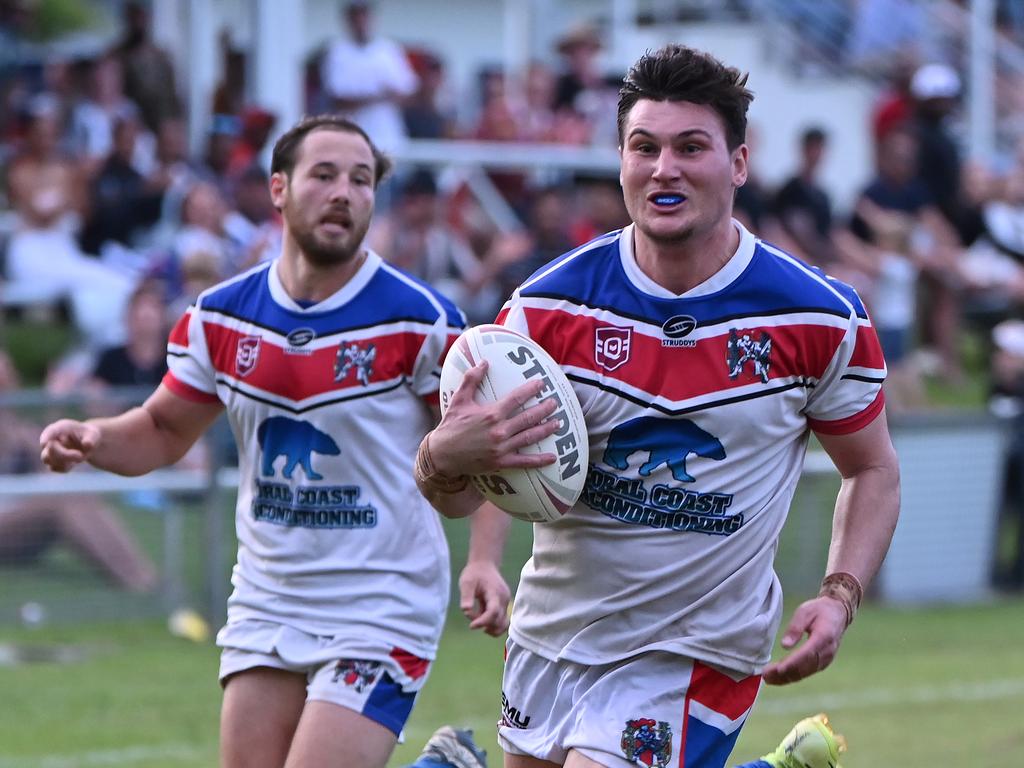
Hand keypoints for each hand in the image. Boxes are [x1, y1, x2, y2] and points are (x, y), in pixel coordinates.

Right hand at [39, 419, 99, 471]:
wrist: (88, 443)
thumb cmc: (89, 436)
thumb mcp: (94, 435)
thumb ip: (91, 439)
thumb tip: (87, 445)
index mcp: (62, 427)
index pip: (51, 431)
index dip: (46, 437)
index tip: (45, 443)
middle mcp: (52, 438)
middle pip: (49, 449)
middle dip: (65, 455)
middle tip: (81, 456)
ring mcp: (50, 450)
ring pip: (47, 459)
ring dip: (63, 462)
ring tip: (79, 458)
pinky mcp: (52, 460)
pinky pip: (53, 468)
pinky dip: (63, 468)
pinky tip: (72, 464)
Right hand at [430, 361, 559, 476]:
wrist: (442, 455)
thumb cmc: (450, 426)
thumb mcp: (459, 400)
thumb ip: (471, 379)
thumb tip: (484, 362)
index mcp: (491, 413)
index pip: (516, 398)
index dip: (531, 390)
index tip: (541, 384)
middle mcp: (499, 430)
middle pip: (529, 418)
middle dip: (544, 409)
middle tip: (555, 403)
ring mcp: (501, 448)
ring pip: (530, 437)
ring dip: (546, 430)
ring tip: (558, 423)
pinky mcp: (501, 462)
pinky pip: (524, 462)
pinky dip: (539, 460)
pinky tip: (553, 458)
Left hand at [458, 560, 510, 636]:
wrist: (485, 565)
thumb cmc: (474, 573)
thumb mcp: (466, 582)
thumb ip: (466, 597)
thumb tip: (466, 610)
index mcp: (495, 592)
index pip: (493, 612)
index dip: (483, 621)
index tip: (471, 625)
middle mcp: (503, 599)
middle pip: (500, 621)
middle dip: (485, 625)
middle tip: (472, 620)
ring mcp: (505, 602)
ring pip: (504, 624)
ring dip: (492, 628)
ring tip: (478, 624)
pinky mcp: (504, 605)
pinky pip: (502, 620)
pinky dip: (493, 624)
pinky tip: (482, 621)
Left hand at [762, 596, 847, 684]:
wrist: (837, 613)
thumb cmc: (819, 610)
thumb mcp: (805, 611)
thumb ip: (795, 627)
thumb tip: (784, 645)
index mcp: (823, 637)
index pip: (807, 654)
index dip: (792, 663)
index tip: (778, 669)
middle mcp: (826, 652)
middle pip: (804, 667)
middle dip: (784, 673)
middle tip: (765, 675)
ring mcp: (826, 659)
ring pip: (805, 673)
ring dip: (786, 678)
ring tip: (768, 678)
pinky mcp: (822, 663)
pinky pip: (807, 672)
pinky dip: (792, 677)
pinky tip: (779, 678)